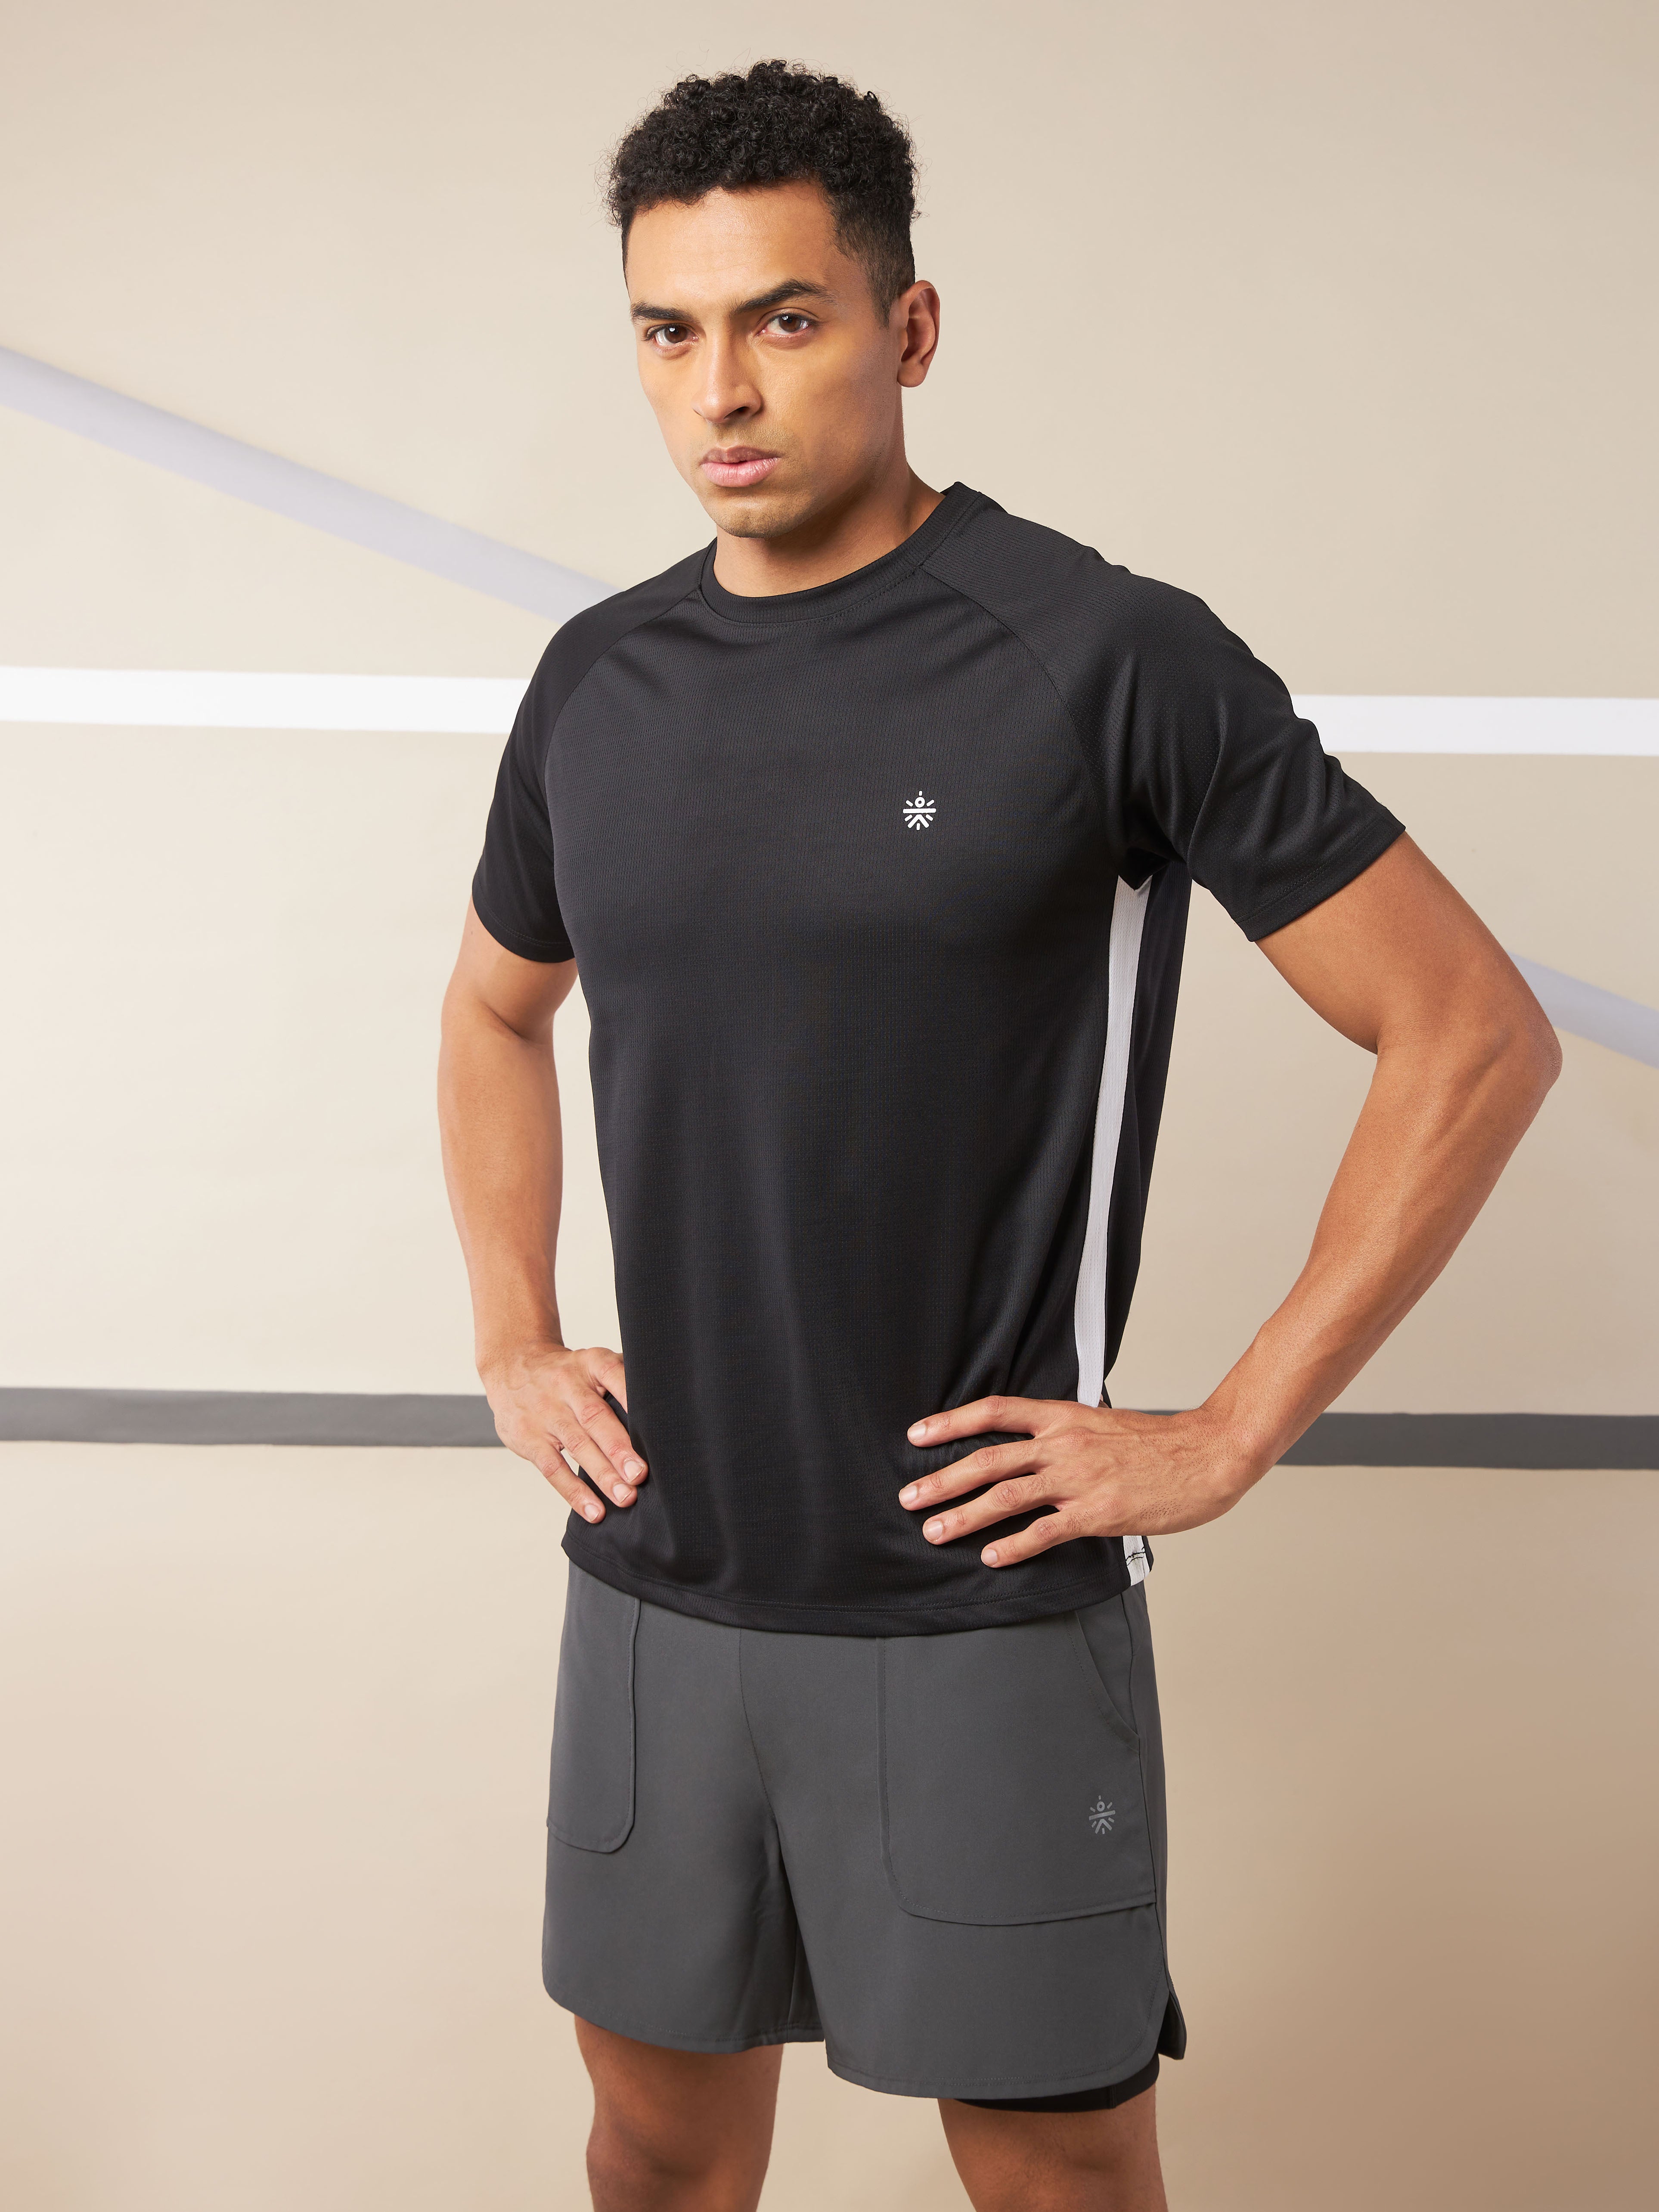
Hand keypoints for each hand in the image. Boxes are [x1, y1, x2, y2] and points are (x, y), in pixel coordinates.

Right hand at [481, 1341, 644, 1522]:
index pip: (613, 1375)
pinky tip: (593, 1510)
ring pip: (576, 1445)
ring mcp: (546, 1412)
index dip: (632, 1396)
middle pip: (595, 1418)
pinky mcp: (528, 1438)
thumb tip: (667, 1410)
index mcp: (591, 1363)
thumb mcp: (592, 1363)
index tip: (654, 1421)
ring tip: (625, 1497)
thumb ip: (623, 1381)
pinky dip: (573, 1492)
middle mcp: (567, 1385)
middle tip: (640, 1474)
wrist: (512, 1367)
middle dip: (619, 1448)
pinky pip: (552, 1468)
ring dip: (602, 1474)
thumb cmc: (566, 1374)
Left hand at [899, 1397, 1256, 1566]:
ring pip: (1005, 1496)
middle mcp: (1063, 1444)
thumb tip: (1036, 1448)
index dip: (951, 1422)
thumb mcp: (1104, 1423)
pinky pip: (1044, 1531)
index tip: (918, 1435)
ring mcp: (1079, 1479)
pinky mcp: (1097, 1512)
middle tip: (909, 1496)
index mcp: (1063, 1417)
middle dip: (942, 1480)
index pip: (995, 1412)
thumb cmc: (1161, 1444)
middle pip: (988, 1459)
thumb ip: (1067, 1434)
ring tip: (934, 1531)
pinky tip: (991, 1557)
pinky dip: (1013, 1545)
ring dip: (964, 1515)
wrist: (1208, 1454)